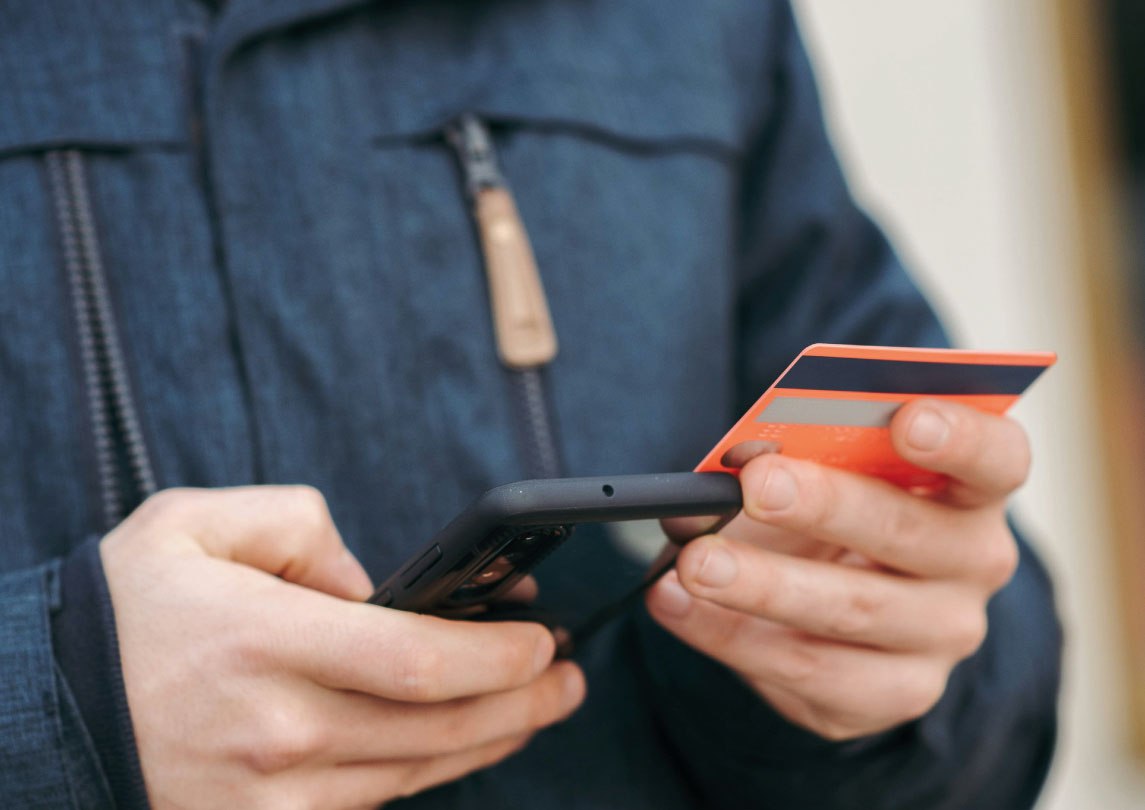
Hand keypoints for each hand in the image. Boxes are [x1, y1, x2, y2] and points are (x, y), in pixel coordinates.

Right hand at [101, 486, 584, 809]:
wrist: (47, 711)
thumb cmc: (128, 613)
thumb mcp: (193, 524)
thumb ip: (297, 526)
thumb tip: (368, 584)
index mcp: (264, 641)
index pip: (415, 660)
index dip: (496, 656)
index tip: (543, 638)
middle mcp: (277, 728)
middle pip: (436, 729)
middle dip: (522, 704)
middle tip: (570, 680)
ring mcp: (273, 793)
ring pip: (416, 774)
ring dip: (491, 741)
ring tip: (539, 707)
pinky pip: (373, 802)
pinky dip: (430, 773)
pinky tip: (462, 744)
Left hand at [646, 400, 1023, 739]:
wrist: (831, 603)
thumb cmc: (825, 514)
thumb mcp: (812, 474)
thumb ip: (784, 457)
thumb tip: (721, 471)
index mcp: (970, 489)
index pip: (996, 459)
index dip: (959, 437)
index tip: (906, 418)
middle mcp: (975, 565)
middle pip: (908, 533)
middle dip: (825, 505)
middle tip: (755, 485)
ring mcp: (941, 637)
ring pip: (852, 611)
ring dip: (763, 584)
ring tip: (694, 561)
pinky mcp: (893, 694)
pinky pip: (809, 673)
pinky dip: (731, 637)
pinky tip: (675, 605)